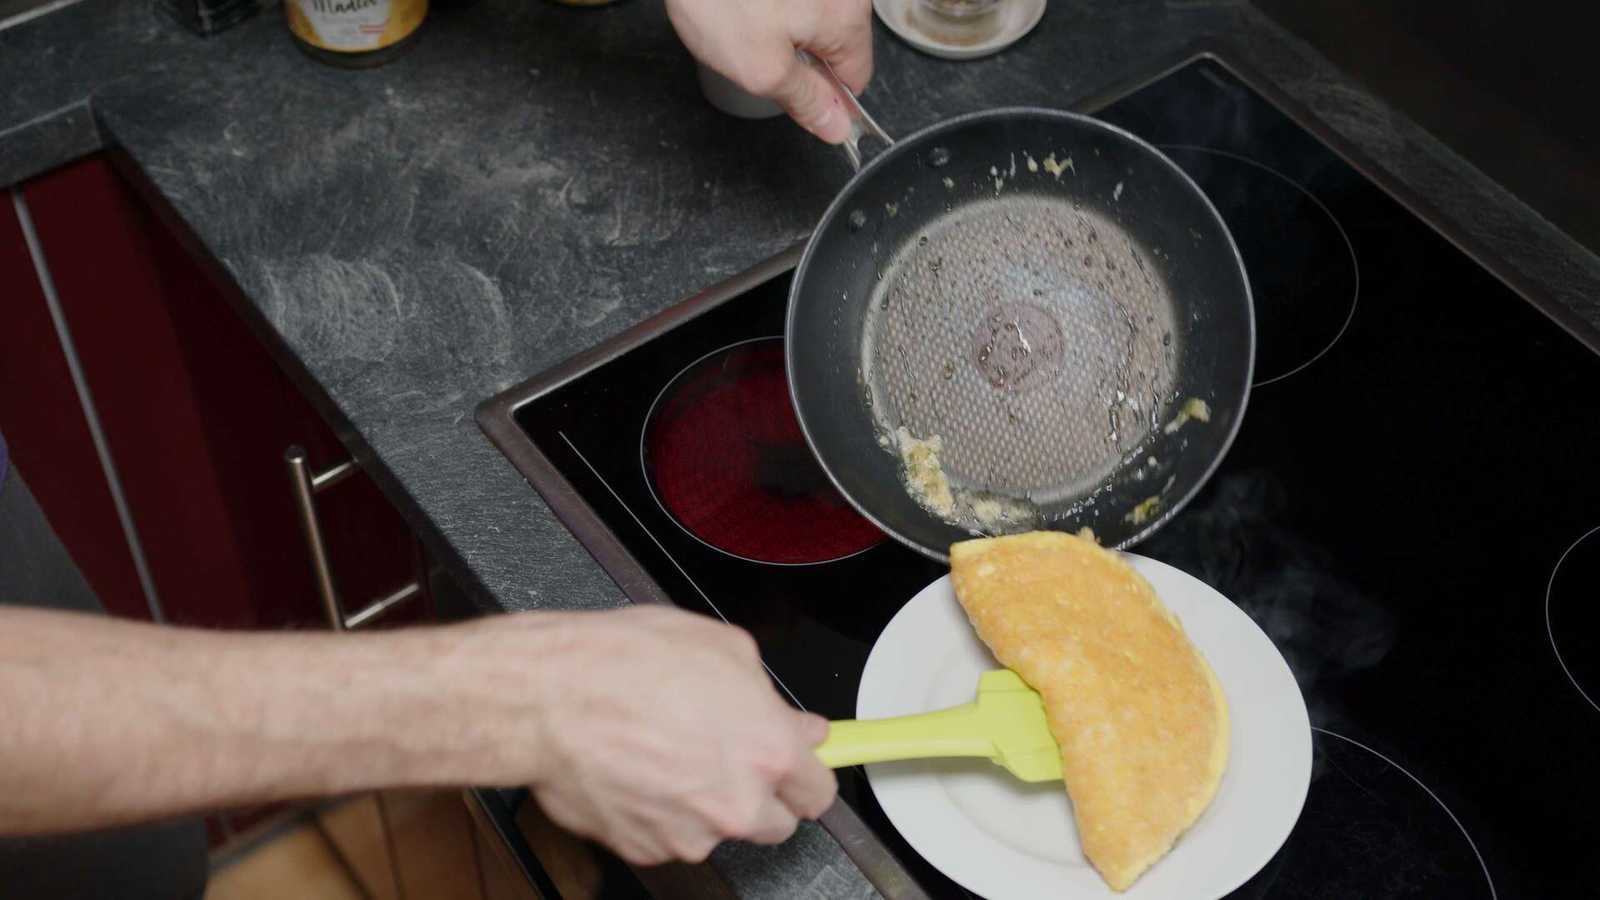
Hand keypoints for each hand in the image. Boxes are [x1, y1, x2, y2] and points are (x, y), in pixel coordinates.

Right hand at [523, 606, 836, 864]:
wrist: (549, 698)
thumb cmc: (628, 664)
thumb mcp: (723, 649)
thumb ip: (770, 696)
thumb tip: (797, 724)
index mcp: (767, 752)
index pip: (819, 791)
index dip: (806, 774)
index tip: (799, 767)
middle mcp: (736, 804)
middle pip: (776, 824)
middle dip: (760, 793)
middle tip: (727, 754)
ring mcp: (689, 835)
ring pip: (716, 829)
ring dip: (704, 802)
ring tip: (666, 749)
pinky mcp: (644, 849)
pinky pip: (666, 835)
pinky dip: (658, 811)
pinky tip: (638, 767)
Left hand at [664, 0, 873, 142]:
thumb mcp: (762, 70)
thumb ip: (805, 101)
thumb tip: (837, 127)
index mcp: (846, 18)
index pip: (856, 80)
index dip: (824, 97)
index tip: (791, 94)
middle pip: (835, 48)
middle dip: (800, 60)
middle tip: (757, 52)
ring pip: (812, 23)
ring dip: (783, 32)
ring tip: (744, 22)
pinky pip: (794, 2)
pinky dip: (770, 8)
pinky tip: (743, 5)